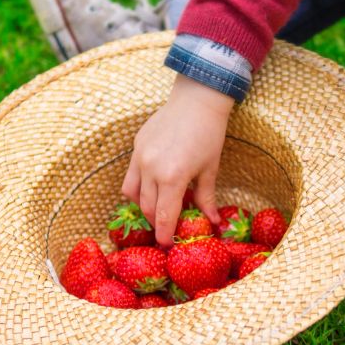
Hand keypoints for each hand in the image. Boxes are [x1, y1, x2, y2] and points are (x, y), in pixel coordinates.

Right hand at [122, 74, 233, 246]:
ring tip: (158, 208)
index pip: (164, 215)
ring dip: (144, 207)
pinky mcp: (136, 147)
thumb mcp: (210, 169)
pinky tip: (153, 188)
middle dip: (156, 222)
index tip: (165, 246)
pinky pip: (131, 176)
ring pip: (133, 194)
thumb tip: (213, 223)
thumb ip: (207, 198)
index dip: (164, 234)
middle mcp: (152, 169)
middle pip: (148, 208)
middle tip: (166, 228)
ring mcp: (140, 157)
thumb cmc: (209, 134)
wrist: (197, 99)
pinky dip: (138, 188)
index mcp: (173, 177)